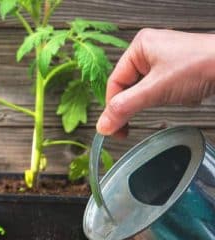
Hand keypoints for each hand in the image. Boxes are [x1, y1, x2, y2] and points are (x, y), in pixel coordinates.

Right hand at [96, 29, 214, 136]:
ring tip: (161, 103)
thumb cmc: (202, 65)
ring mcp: (163, 60)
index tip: (113, 128)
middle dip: (132, 105)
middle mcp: (149, 50)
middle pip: (126, 87)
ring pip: (142, 90)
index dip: (112, 107)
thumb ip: (125, 108)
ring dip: (149, 102)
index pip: (114, 82)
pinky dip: (163, 98)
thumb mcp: (156, 90)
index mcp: (139, 46)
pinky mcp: (176, 70)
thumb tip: (103, 125)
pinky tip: (174, 98)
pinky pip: (158, 89)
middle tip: (128, 127)